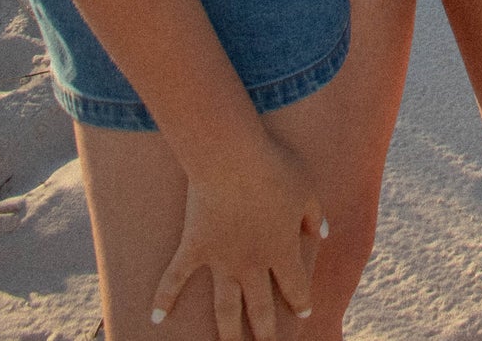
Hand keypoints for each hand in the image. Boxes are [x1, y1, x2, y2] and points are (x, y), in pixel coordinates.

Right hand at [153, 137, 324, 340]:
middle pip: (261, 308)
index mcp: (282, 250)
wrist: (233, 158)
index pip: (296, 287)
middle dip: (265, 332)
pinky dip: (164, 298)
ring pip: (225, 308)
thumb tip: (324, 233)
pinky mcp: (194, 248)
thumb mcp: (307, 188)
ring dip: (227, 332)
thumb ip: (316, 214)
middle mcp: (252, 264)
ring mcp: (221, 260)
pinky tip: (156, 318)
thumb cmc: (274, 167)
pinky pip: (176, 278)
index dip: (302, 303)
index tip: (304, 313)